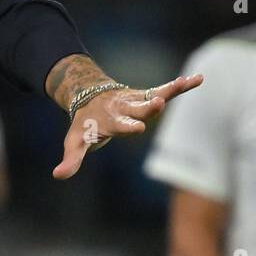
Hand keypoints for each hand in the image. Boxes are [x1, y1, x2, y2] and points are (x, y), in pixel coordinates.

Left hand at [53, 73, 202, 179]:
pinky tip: (198, 78)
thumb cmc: (85, 125)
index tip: (138, 128)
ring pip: (153, 95)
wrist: (87, 97)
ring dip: (169, 90)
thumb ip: (71, 160)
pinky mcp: (146, 95)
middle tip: (159, 103)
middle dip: (147, 107)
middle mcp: (123, 108)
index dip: (127, 126)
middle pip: (137, 108)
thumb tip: (57, 176)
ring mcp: (135, 100)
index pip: (119, 125)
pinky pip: (165, 90)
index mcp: (109, 121)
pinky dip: (181, 86)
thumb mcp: (75, 143)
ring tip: (185, 82)